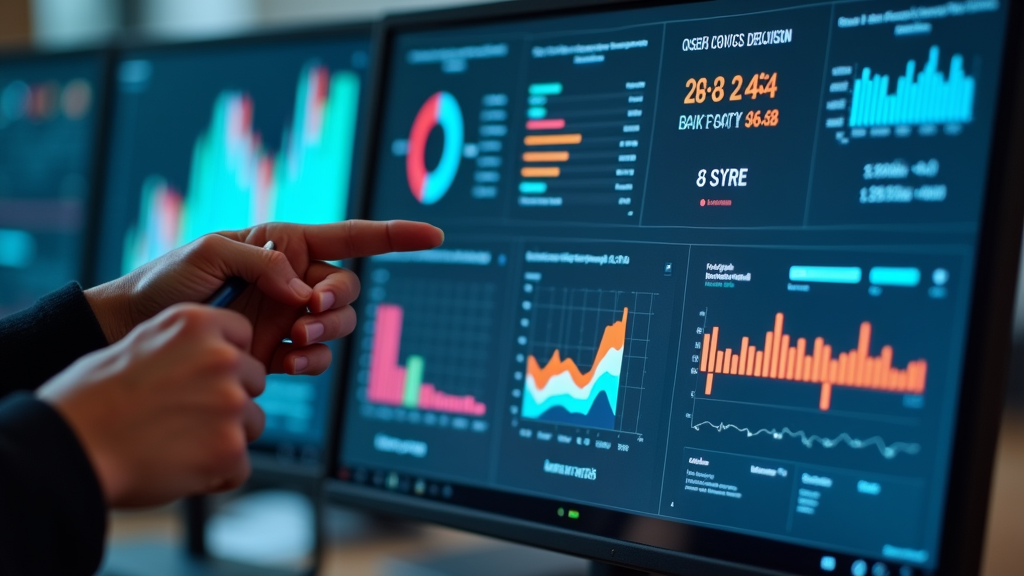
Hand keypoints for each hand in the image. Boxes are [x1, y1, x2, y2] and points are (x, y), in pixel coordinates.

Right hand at [37, 304, 266, 507]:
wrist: (70, 447)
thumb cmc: (91, 400)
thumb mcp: (139, 345)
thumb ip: (184, 348)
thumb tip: (212, 357)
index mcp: (196, 324)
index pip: (243, 334)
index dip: (227, 359)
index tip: (205, 376)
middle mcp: (222, 358)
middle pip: (254, 381)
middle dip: (230, 400)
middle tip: (186, 416)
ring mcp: (230, 403)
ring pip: (253, 423)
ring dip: (226, 437)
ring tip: (179, 444)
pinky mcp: (230, 447)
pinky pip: (240, 466)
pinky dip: (217, 474)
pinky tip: (181, 469)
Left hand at [85, 220, 442, 374]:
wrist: (139, 331)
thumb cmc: (168, 281)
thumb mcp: (208, 253)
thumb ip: (261, 261)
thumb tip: (300, 287)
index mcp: (286, 245)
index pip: (350, 237)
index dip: (394, 237)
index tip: (433, 236)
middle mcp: (295, 280)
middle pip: (348, 288)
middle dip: (337, 301)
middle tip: (308, 312)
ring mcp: (290, 318)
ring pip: (339, 325)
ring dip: (326, 333)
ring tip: (293, 338)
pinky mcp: (281, 353)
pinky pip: (318, 358)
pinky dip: (312, 362)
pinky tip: (287, 362)